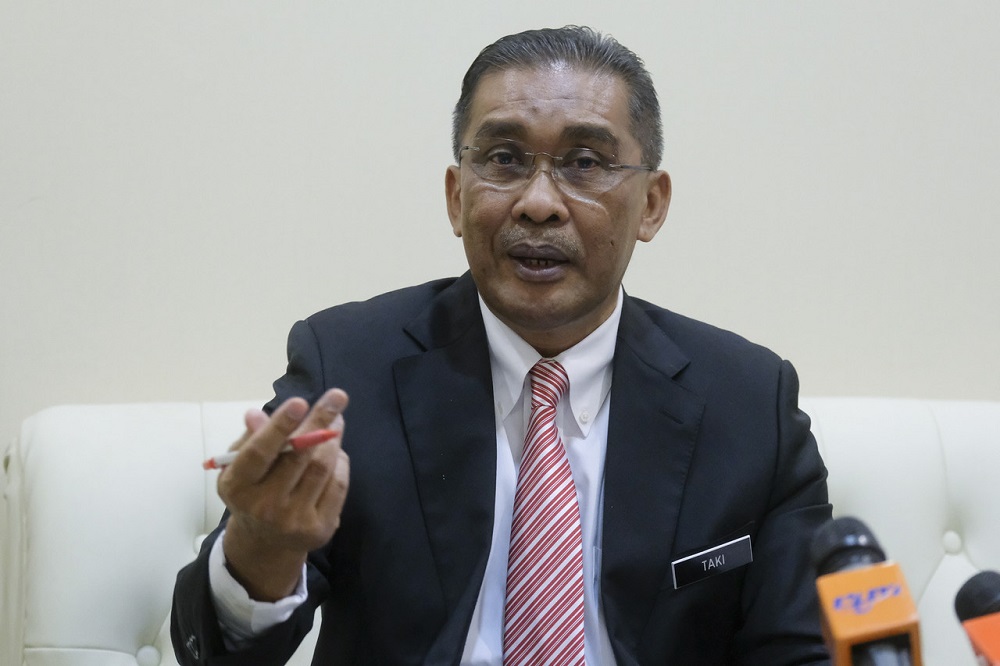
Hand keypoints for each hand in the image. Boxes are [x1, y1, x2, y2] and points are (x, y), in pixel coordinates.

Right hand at [218, 388, 349, 600]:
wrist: (265, 541)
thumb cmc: (252, 490)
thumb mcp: (240, 466)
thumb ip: (250, 439)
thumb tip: (256, 414)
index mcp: (238, 487)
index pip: (259, 453)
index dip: (279, 426)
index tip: (299, 402)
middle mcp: (264, 507)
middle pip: (298, 457)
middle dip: (320, 422)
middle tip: (337, 397)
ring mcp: (294, 521)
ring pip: (322, 468)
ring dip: (333, 438)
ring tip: (336, 420)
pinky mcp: (320, 529)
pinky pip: (338, 485)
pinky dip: (340, 462)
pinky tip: (335, 451)